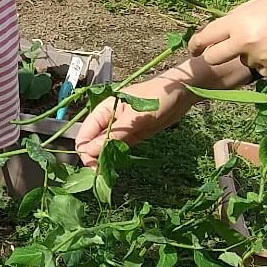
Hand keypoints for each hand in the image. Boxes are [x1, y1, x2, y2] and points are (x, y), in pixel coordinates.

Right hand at [73, 74, 194, 167]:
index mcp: (103, 110)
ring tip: (108, 174)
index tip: (93, 166)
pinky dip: (117, 157)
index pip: (85, 135)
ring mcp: (120, 128)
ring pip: (105, 147)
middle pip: (93, 143)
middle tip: (102, 174)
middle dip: (95, 158)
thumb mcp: (135, 118)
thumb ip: (114, 135)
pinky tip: (117, 166)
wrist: (181, 92)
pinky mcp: (132, 134)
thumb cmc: (158, 96)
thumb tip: (90, 151)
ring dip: (106, 160)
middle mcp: (108, 120)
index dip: (86, 151)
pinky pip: (119, 148)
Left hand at [190, 0, 266, 76]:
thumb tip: (232, 23)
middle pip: (216, 58)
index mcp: (240, 21)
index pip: (207, 37)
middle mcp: (247, 44)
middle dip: (218, 54)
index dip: (197, 44)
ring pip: (246, 63)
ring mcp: (263, 61)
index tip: (194, 49)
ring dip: (252, 56)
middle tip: (230, 48)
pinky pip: (266, 70)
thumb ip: (245, 13)